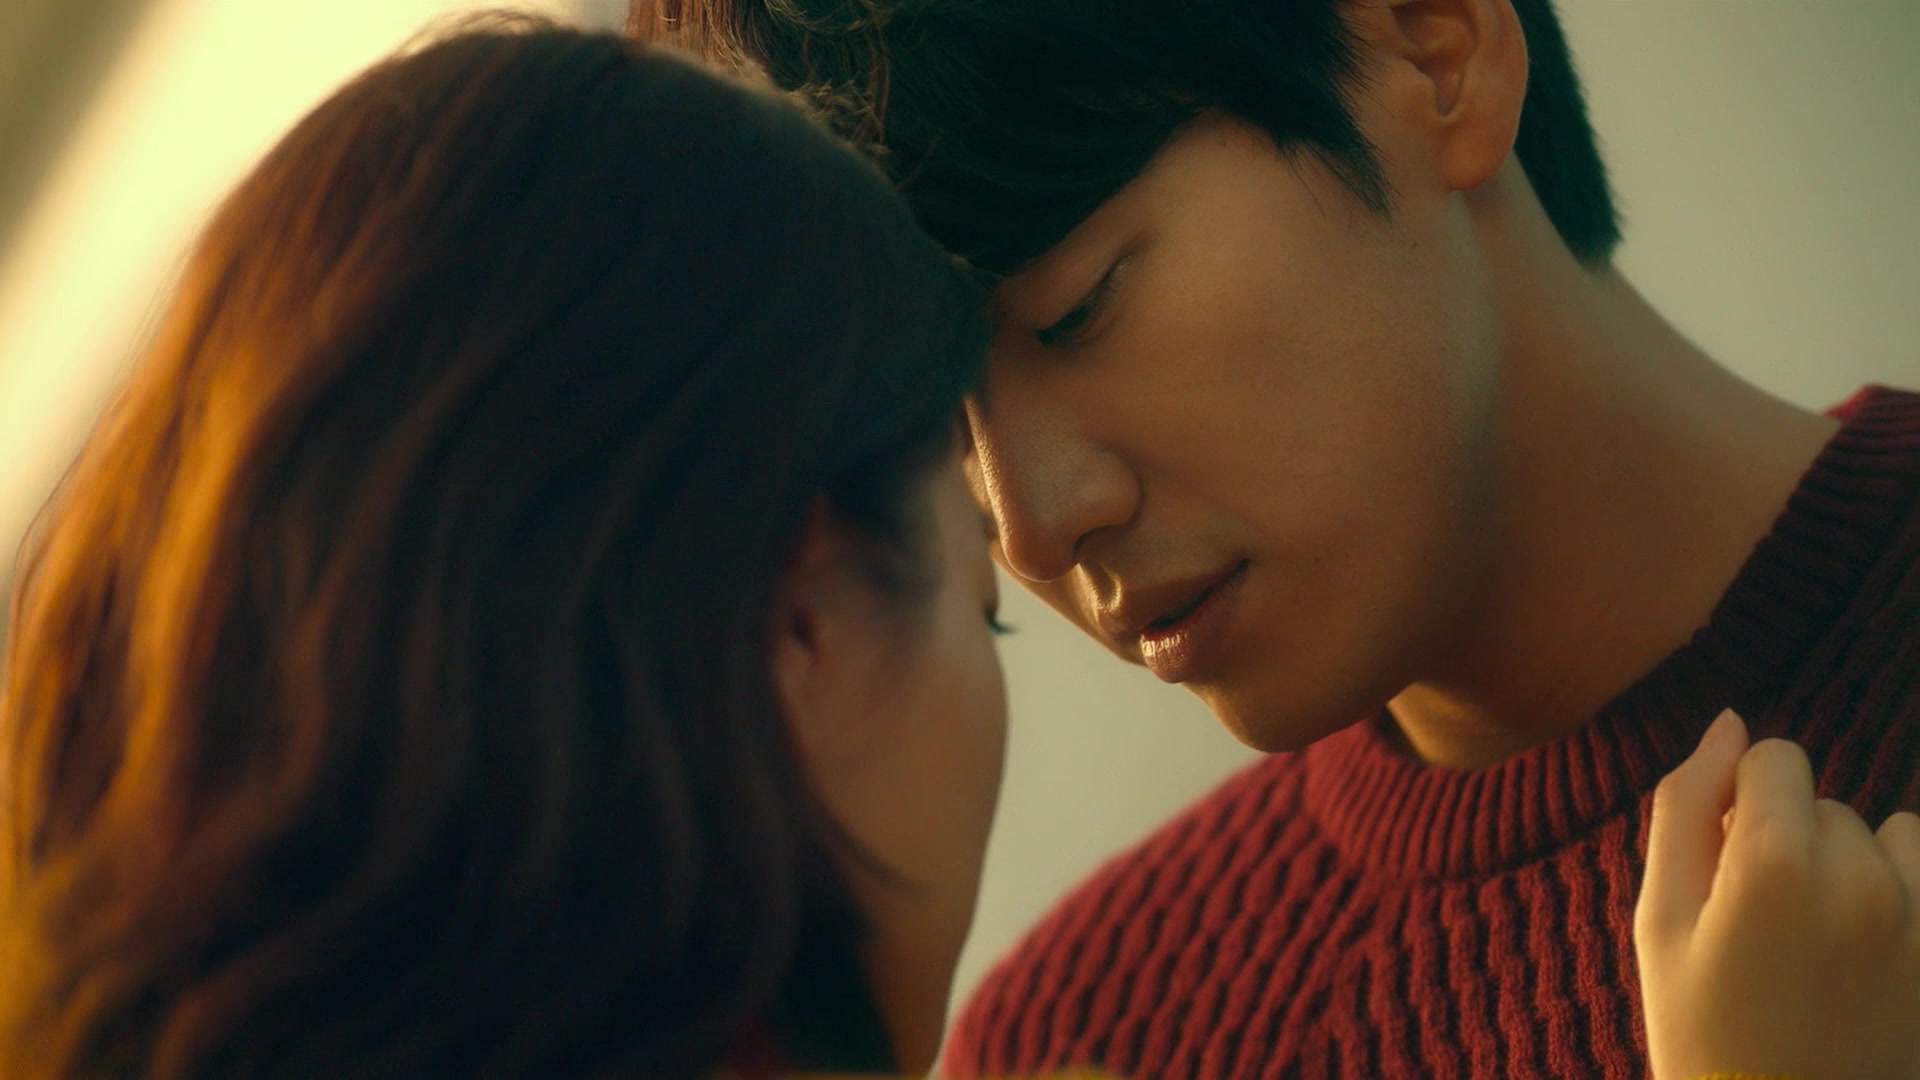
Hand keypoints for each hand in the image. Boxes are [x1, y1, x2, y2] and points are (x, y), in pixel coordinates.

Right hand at [1636, 709, 1919, 1079]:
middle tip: (1761, 928)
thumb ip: (1684, 806)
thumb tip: (1728, 721)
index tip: (1724, 867)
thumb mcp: (1659, 918)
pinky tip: (1866, 951)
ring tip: (1820, 939)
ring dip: (1857, 864)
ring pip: (1889, 833)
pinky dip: (1903, 895)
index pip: (1774, 757)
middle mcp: (1865, 879)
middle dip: (1792, 840)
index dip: (1739, 803)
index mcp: (1776, 864)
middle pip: (1824, 802)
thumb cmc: (1702, 1029)